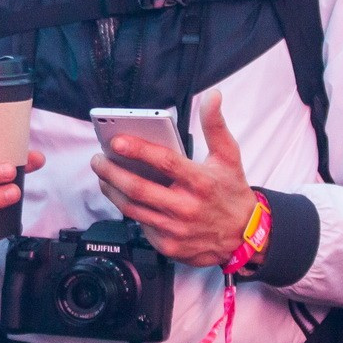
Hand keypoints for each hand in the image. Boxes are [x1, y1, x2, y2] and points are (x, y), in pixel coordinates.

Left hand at [90, 91, 259, 267]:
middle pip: (139, 188)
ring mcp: (177, 230)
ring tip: (104, 175)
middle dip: (111, 172)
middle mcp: (187, 207)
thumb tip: (211, 96)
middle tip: (98, 159)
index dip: (139, 150)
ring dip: (112, 190)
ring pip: (133, 209)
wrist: (244, 236)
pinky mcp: (169, 246)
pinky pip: (141, 226)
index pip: (165, 162)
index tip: (116, 140)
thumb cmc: (232, 191)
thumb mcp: (229, 156)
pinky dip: (129, 209)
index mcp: (201, 181)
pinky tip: (122, 196)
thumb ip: (215, 125)